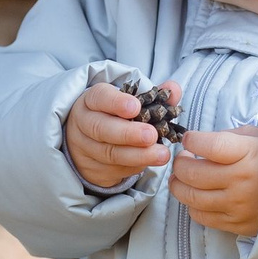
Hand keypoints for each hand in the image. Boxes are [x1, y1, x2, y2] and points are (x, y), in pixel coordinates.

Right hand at [64, 80, 180, 189]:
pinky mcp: (94, 169)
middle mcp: (84, 124)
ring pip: (110, 153)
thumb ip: (153, 95)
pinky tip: (151, 162)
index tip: (135, 107)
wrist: (90, 141)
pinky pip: (116, 169)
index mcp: (92, 101)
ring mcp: (87, 148)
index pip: (100, 98)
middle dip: (128, 133)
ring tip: (161, 154)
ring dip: (138, 155)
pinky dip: (136, 165)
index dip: (116, 102)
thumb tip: (174, 89)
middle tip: (151, 135)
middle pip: (101, 129)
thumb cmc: (116, 116)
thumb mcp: (129, 101)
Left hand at [169, 126, 257, 236]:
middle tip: (182, 159)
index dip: (192, 141)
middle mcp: (242, 180)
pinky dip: (192, 204)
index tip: (189, 140)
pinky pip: (201, 216)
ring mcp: (238, 205)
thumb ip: (229, 136)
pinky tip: (197, 195)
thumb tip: (199, 144)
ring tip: (182, 178)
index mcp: (249, 153)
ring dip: (178, 185)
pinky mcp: (237, 224)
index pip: (207, 145)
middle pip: (192, 173)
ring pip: (191, 196)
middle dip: (179, 163)